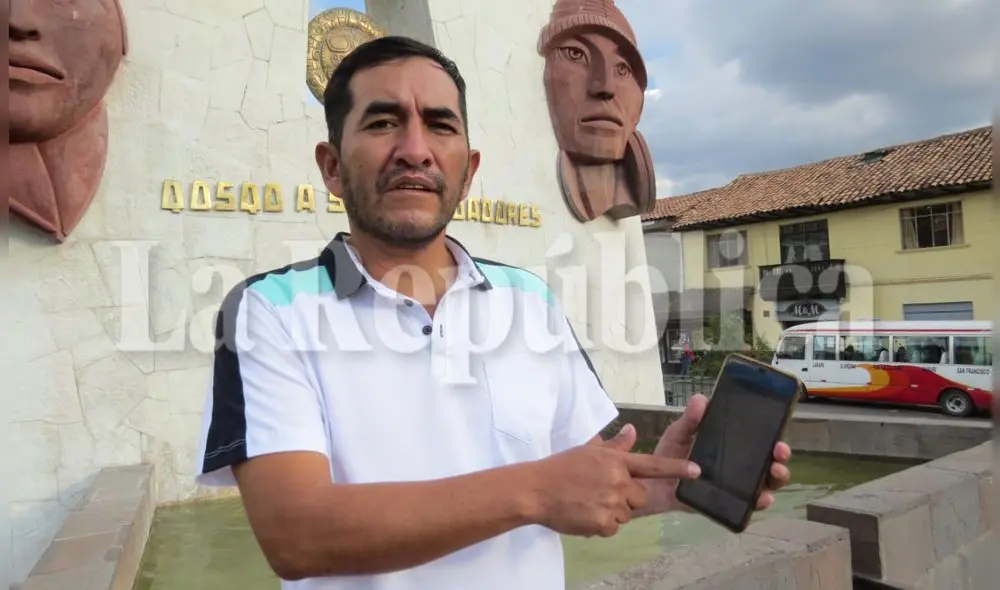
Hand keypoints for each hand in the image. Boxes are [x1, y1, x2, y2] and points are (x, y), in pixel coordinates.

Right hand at [530, 425, 700, 537]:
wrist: (536, 490)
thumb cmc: (560, 467)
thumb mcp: (589, 450)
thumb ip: (615, 445)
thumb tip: (632, 430)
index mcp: (616, 461)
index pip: (653, 464)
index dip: (676, 468)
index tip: (697, 471)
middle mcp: (618, 481)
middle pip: (639, 495)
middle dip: (626, 496)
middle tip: (600, 491)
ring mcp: (611, 503)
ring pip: (626, 513)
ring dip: (613, 511)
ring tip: (589, 502)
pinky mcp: (603, 523)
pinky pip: (613, 527)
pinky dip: (601, 524)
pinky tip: (584, 514)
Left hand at [638, 393, 792, 515]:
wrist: (653, 483)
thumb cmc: (669, 454)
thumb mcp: (680, 433)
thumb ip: (690, 419)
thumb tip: (701, 399)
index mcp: (731, 445)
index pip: (760, 440)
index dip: (774, 436)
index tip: (778, 435)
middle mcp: (738, 466)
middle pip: (769, 463)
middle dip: (780, 458)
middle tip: (780, 451)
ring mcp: (734, 486)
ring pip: (765, 484)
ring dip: (776, 479)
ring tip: (775, 471)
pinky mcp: (726, 503)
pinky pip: (747, 505)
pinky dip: (758, 502)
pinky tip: (763, 498)